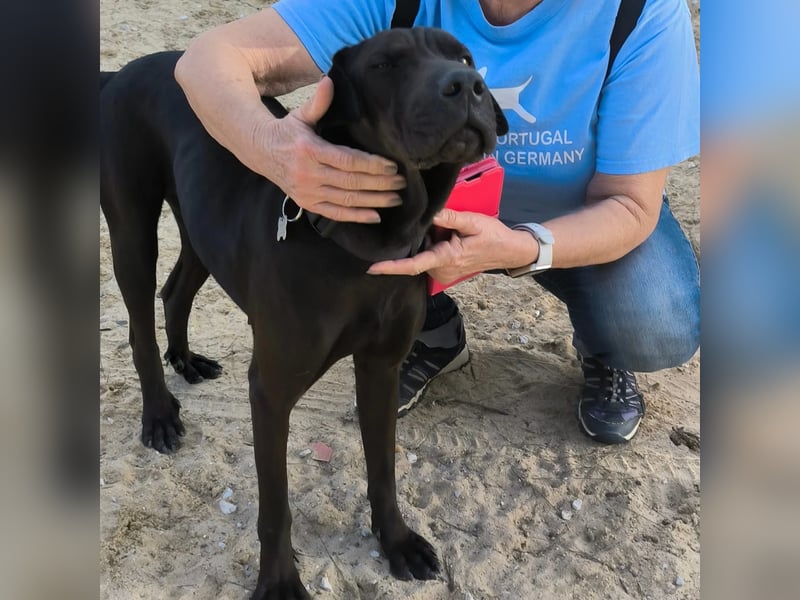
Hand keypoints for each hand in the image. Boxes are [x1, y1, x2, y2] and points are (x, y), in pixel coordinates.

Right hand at [256, 76, 405, 222]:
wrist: (261, 152)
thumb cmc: (287, 132)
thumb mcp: (300, 115)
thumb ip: (318, 101)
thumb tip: (329, 80)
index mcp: (310, 150)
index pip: (348, 161)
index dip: (372, 165)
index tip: (393, 166)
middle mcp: (308, 174)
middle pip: (351, 182)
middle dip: (380, 184)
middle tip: (402, 182)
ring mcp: (308, 192)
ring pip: (346, 199)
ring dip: (374, 201)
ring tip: (395, 199)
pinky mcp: (307, 204)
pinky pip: (335, 213)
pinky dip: (356, 216)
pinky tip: (375, 216)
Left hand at [367, 209, 539, 282]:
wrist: (510, 251)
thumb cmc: (493, 235)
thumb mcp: (472, 221)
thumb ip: (448, 217)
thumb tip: (427, 213)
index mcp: (446, 258)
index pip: (413, 265)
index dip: (391, 267)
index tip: (372, 267)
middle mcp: (442, 270)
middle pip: (416, 255)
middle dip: (416, 240)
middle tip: (433, 224)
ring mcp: (444, 273)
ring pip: (424, 256)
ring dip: (427, 241)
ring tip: (446, 228)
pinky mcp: (446, 271)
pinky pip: (431, 257)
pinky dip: (432, 245)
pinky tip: (444, 234)